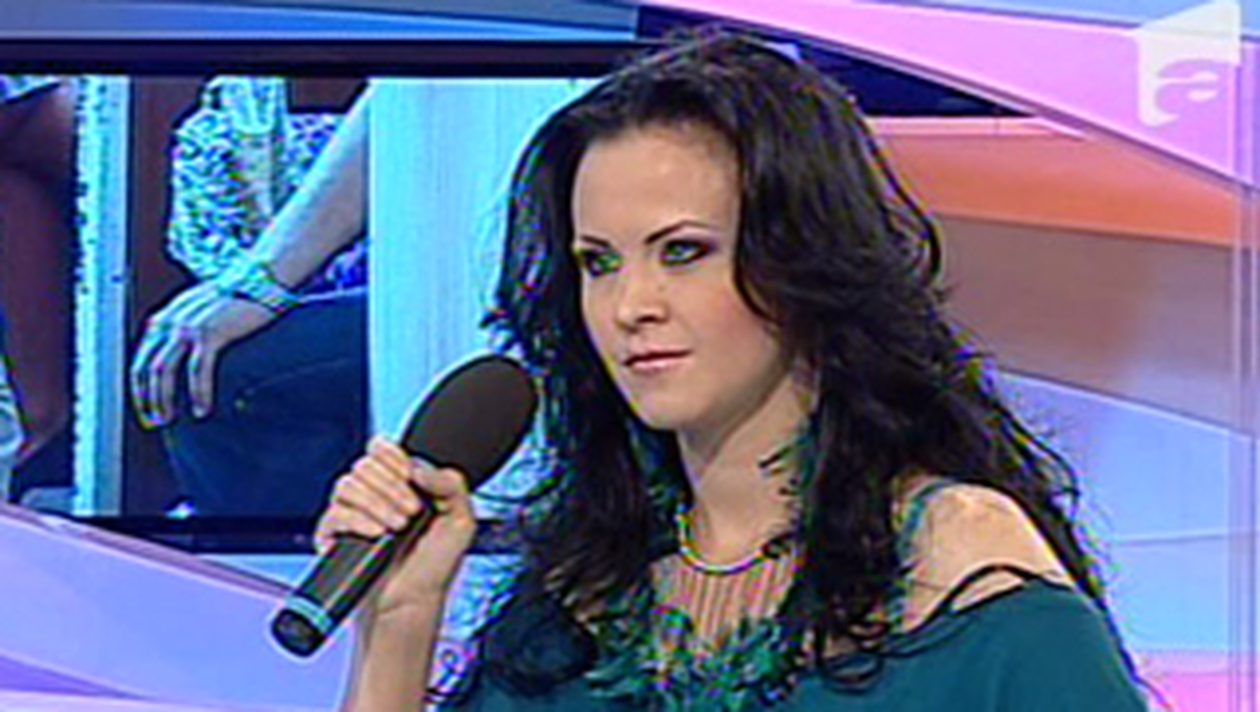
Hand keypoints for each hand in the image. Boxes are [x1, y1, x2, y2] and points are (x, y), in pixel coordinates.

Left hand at [129, 281, 276, 427]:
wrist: (258, 278)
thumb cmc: (236, 296)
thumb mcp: (199, 310)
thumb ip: (184, 328)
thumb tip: (182, 354)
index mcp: (165, 318)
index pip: (140, 359)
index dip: (140, 389)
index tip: (147, 409)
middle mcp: (170, 322)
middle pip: (146, 368)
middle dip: (147, 399)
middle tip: (156, 420)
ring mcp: (188, 327)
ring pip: (162, 371)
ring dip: (163, 399)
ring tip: (171, 418)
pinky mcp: (210, 333)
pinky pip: (197, 370)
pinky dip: (198, 393)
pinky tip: (202, 408)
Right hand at [314, 436, 477, 613]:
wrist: (413, 602)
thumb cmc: (435, 565)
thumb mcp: (461, 520)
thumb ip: (450, 483)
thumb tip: (418, 467)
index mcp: (401, 484)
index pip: (382, 449)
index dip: (394, 457)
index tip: (411, 477)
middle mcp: (374, 495)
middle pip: (365, 464)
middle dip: (392, 486)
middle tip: (412, 513)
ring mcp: (352, 514)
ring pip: (347, 485)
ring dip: (377, 503)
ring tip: (397, 528)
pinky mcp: (334, 536)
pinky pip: (333, 513)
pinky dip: (357, 520)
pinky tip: (376, 532)